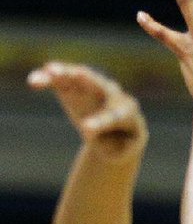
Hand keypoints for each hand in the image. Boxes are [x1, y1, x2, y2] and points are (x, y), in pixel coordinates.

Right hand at [27, 63, 146, 157]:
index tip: (86, 130)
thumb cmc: (120, 144)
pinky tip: (34, 81)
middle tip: (76, 75)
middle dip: (87, 80)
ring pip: (78, 77)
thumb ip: (110, 146)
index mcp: (128, 112)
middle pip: (98, 85)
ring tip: (49, 72)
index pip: (115, 115)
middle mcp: (111, 93)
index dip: (100, 122)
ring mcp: (92, 87)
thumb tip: (88, 133)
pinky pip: (61, 81)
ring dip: (64, 74)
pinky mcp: (74, 86)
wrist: (117, 134)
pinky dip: (48, 80)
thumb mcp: (119, 151)